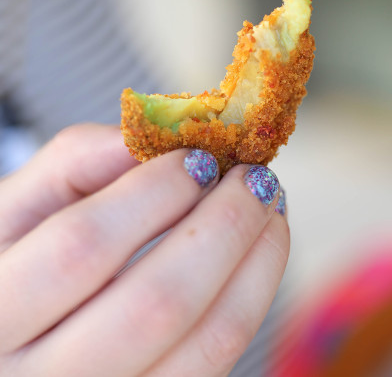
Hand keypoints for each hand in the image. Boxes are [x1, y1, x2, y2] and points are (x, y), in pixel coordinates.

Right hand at [0, 124, 288, 376]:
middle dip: (221, 228)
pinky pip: (215, 365)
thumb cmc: (16, 255)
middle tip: (255, 177)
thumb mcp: (16, 204)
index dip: (151, 193)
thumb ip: (73, 160)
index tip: (197, 156)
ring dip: (254, 265)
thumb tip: (157, 134)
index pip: (82, 245)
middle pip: (154, 305)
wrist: (12, 331)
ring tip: (270, 207)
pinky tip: (256, 253)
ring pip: (202, 345)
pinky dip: (249, 300)